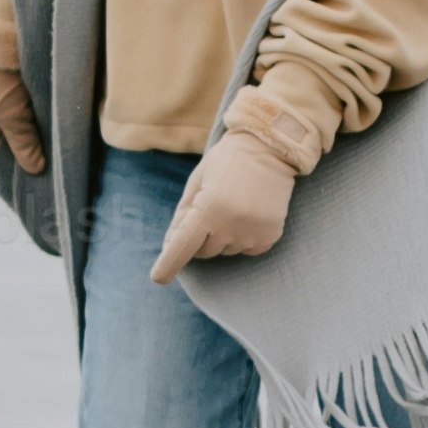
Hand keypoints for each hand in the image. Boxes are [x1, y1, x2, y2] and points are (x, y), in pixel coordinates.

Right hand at [0, 40, 46, 173]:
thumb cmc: (2, 79)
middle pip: (10, 136)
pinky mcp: (12, 79)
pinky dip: (39, 110)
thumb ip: (24, 143)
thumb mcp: (13, 115)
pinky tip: (56, 115)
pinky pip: (27, 103)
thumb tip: (34, 169)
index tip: (41, 170)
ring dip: (37, 126)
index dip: (16, 162)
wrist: (3, 32)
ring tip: (58, 136)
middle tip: (54, 154)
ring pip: (22, 119)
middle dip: (30, 143)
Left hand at [150, 134, 293, 277]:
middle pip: (204, 251)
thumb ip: (182, 215)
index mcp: (208, 209)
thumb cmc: (226, 162)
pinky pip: (247, 249)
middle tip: (213, 208)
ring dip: (224, 235)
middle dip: (202, 237)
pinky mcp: (269, 237)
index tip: (158, 278)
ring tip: (235, 205)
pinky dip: (244, 237)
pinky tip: (250, 213)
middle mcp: (230, 226)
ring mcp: (252, 233)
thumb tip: (170, 245)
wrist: (269, 149)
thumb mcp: (197, 182)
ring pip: (226, 251)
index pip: (183, 246)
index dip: (168, 264)